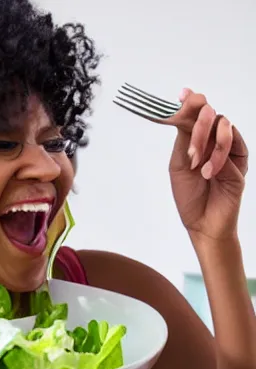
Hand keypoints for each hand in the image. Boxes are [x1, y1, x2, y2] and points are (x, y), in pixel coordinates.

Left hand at [162, 89, 248, 240]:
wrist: (201, 223)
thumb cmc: (189, 196)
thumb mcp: (179, 164)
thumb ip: (184, 140)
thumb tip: (183, 114)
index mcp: (197, 141)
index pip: (196, 115)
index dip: (190, 103)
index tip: (183, 94)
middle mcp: (213, 142)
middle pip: (210, 115)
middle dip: (197, 121)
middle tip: (186, 127)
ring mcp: (229, 150)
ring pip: (223, 126)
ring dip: (205, 140)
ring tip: (194, 163)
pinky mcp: (240, 162)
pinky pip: (233, 146)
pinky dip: (217, 157)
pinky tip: (207, 172)